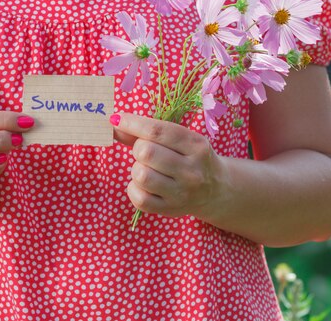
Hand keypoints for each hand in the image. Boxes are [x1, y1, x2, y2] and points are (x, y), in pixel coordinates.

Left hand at [111, 112, 228, 218]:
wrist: (216, 189)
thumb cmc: (189, 157)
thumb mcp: (178, 139)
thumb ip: (146, 131)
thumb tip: (114, 123)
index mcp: (196, 145)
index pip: (157, 131)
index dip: (131, 123)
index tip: (116, 119)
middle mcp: (192, 170)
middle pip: (146, 152)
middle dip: (138, 148)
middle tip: (145, 152)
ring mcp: (182, 193)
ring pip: (141, 175)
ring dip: (136, 169)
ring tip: (147, 169)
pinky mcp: (171, 209)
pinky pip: (139, 199)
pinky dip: (134, 189)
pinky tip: (144, 185)